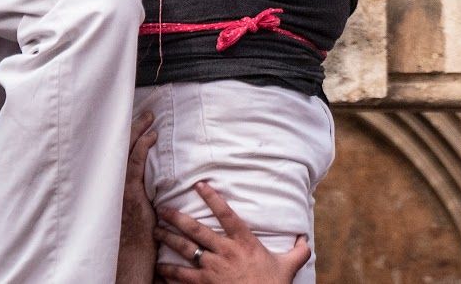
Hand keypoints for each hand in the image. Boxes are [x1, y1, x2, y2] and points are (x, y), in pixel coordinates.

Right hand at [116, 112, 157, 283]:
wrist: (129, 257)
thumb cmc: (133, 237)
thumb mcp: (132, 209)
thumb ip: (135, 191)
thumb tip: (147, 176)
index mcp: (113, 188)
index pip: (117, 156)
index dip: (126, 138)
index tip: (137, 124)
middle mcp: (112, 187)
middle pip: (118, 150)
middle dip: (131, 129)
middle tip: (145, 114)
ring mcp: (119, 190)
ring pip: (125, 154)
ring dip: (138, 133)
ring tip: (150, 119)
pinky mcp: (129, 195)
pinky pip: (134, 165)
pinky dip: (142, 149)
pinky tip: (151, 137)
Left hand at [154, 182, 308, 282]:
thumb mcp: (289, 266)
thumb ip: (298, 250)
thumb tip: (305, 239)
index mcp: (244, 241)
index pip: (226, 213)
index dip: (212, 198)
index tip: (200, 185)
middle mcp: (224, 251)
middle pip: (196, 229)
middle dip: (177, 218)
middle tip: (163, 209)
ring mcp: (211, 268)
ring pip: (184, 249)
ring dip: (167, 239)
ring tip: (155, 230)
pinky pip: (180, 276)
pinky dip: (167, 271)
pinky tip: (157, 266)